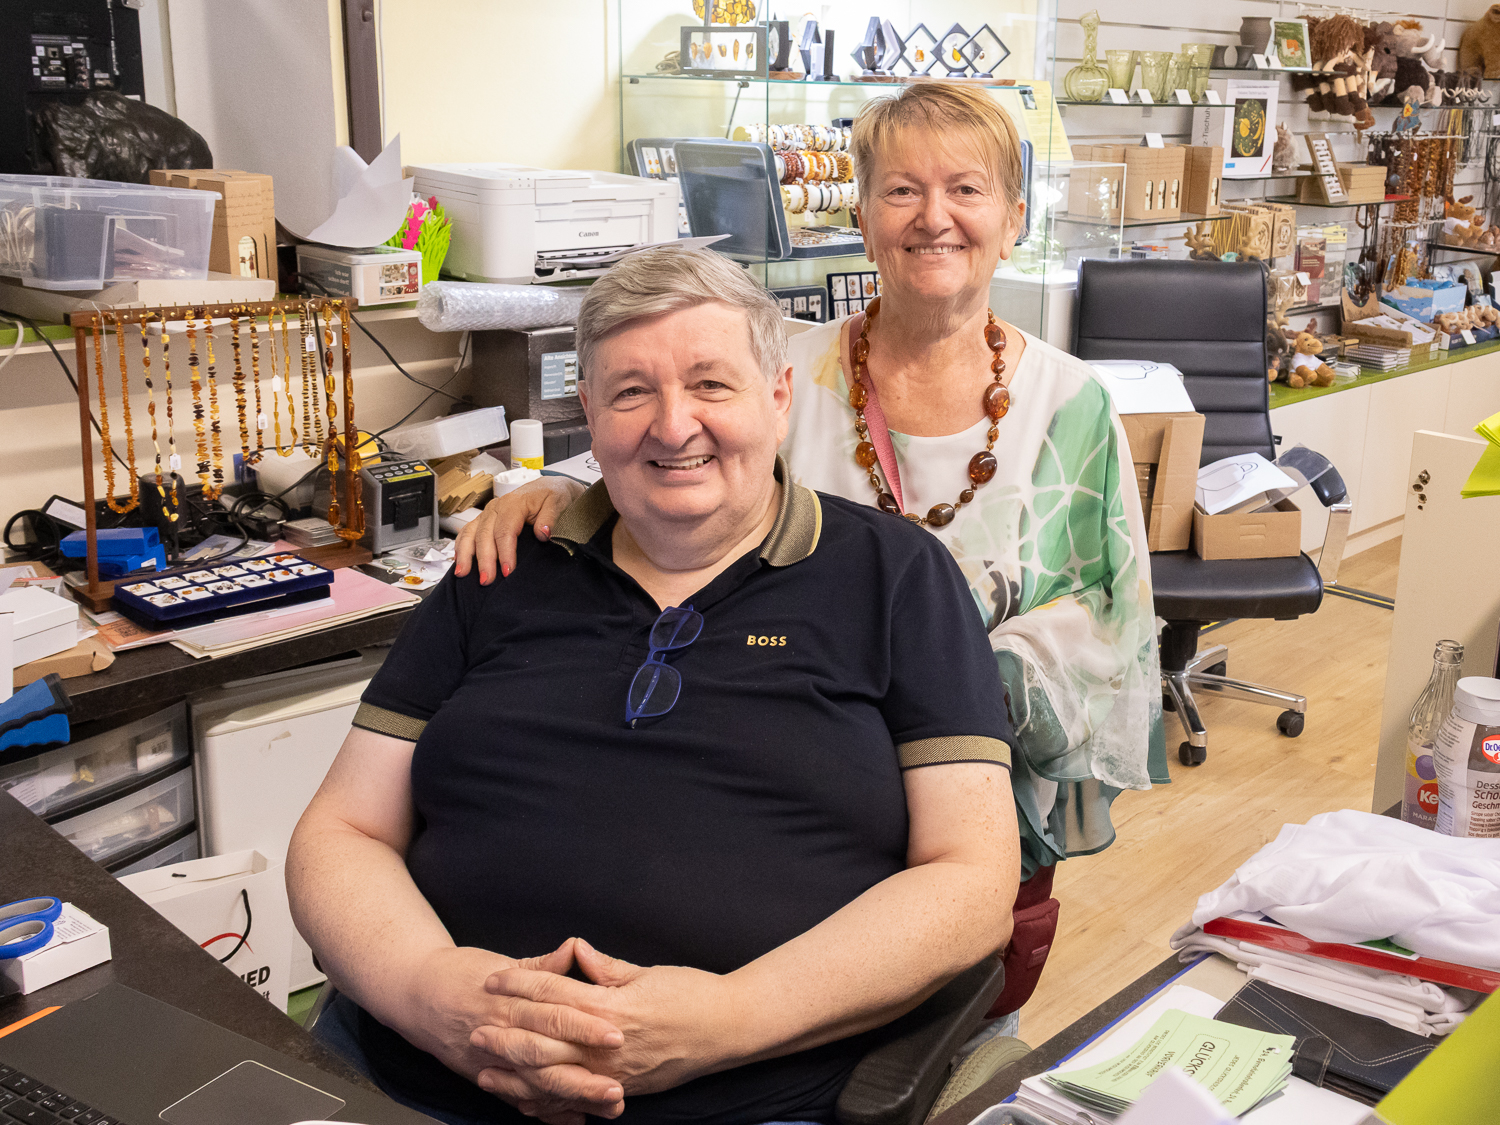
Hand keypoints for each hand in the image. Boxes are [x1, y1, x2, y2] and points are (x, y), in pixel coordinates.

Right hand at [396, 941, 626, 1121]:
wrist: (417, 994)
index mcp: (510, 1001)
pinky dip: (547, 1112)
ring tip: (607, 1107)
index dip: (585, 1025)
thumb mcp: (504, 961)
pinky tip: (576, 1118)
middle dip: (583, 1074)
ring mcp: (492, 1062)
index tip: (616, 1034)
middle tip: (617, 1085)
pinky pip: (519, 1100)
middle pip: (546, 1058)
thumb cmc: (463, 973)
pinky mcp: (486, 1078)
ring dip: (572, 1098)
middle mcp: (502, 1034)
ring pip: (536, 1086)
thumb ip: (544, 965)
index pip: (553, 1014)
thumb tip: (575, 948)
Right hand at [453, 477, 583, 584]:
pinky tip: (459, 562)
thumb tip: (543, 533)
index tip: (507, 571)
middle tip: (487, 580)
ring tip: (463, 574)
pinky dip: (460, 547)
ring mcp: (488, 514)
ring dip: (465, 554)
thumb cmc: (552, 495)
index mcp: (514, 503)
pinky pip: (467, 533)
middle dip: (484, 559)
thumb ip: (550, 517)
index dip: (504, 552)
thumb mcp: (558, 501)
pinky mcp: (484, 520)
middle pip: (485, 535)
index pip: (505, 530)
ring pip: (470, 533)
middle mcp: (496, 507)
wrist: (548, 488)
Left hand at [474, 939, 735, 1100]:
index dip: (520, 984)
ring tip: (486, 1070)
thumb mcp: (648, 972)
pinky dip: (547, 1102)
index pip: (554, 994)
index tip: (493, 978)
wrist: (730, 1029)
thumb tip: (573, 950)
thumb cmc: (693, 993)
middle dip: (507, 1034)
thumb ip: (606, 968)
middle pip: (545, 1040)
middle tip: (475, 1028)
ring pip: (554, 1078)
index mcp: (613, 1007)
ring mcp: (615, 1073)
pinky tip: (526, 1100)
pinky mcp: (624, 1091)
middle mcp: (609, 1045)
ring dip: (517, 1075)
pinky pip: (577, 1100)